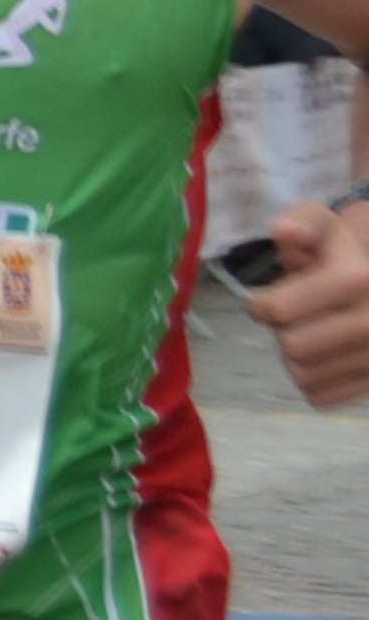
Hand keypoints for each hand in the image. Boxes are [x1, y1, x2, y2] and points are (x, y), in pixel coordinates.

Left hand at [248, 199, 368, 407]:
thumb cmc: (341, 250)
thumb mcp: (323, 224)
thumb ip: (303, 222)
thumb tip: (284, 230)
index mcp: (357, 278)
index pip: (279, 311)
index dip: (262, 305)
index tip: (266, 300)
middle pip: (292, 346)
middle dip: (283, 331)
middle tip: (294, 317)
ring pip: (305, 376)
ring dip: (295, 358)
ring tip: (310, 332)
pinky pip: (323, 397)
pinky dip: (312, 381)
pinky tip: (322, 355)